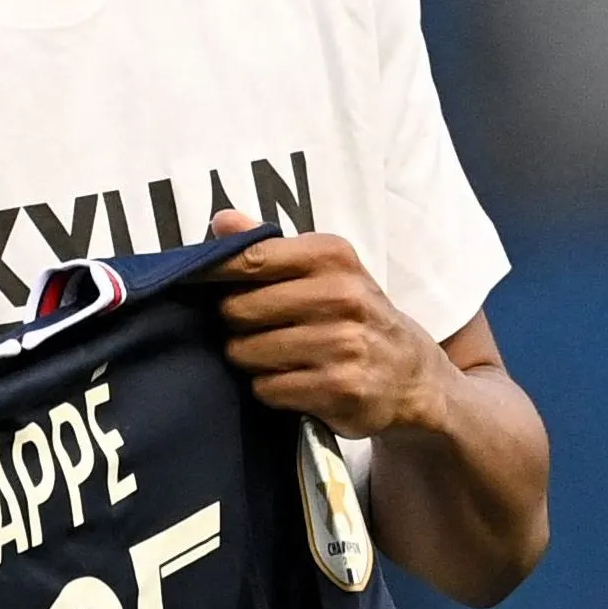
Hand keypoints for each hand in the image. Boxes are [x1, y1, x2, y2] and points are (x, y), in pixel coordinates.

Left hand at [206, 210, 455, 438]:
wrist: (413, 377)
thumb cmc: (352, 314)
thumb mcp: (323, 269)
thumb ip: (268, 244)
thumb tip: (220, 219)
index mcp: (332, 256)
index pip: (248, 259)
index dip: (210, 274)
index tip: (193, 283)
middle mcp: (341, 296)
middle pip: (237, 310)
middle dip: (236, 325)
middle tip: (258, 329)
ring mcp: (343, 344)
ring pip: (246, 352)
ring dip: (251, 359)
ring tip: (278, 356)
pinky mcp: (340, 389)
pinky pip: (267, 388)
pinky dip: (270, 389)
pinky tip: (295, 382)